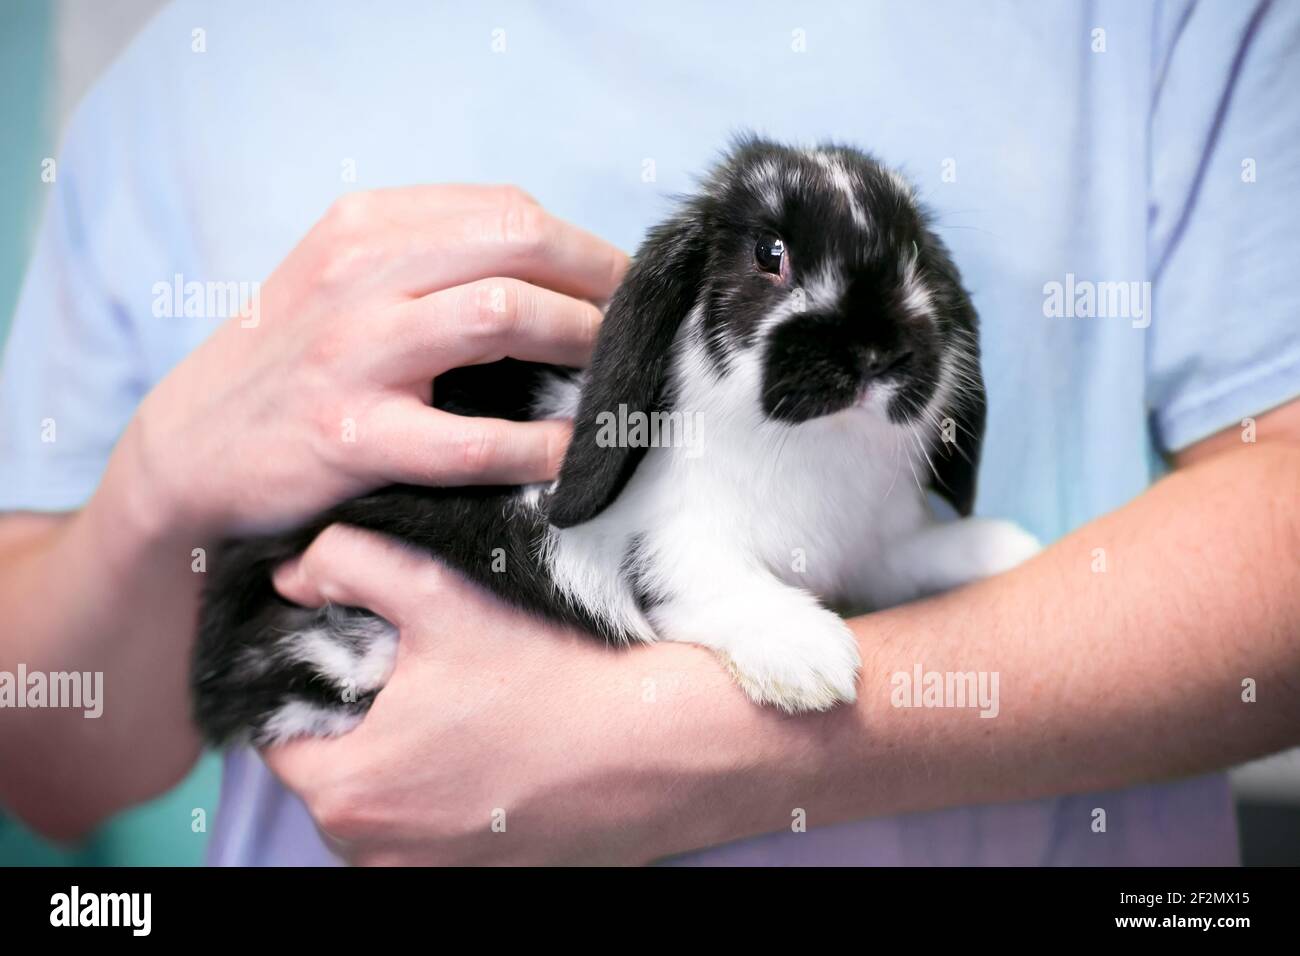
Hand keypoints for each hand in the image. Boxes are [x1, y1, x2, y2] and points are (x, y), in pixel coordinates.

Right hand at [128, 186, 626, 535]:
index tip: (619, 283)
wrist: (191, 450)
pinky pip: (474, 440)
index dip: (582, 245)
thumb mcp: (340, 280)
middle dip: (598, 281)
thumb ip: (426, 257)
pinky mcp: (353, 436)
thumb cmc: (288, 363)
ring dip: (579, 342)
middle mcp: (358, 275)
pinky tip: (569, 450)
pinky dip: (539, 445)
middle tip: (633, 324)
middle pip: (517, 243)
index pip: (504, 209)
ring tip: (611, 372)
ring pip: (501, 316)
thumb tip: (548, 261)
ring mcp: (353, 354)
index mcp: (363, 227)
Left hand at [262, 525, 786, 865]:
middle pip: (331, 771)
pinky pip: (428, 834)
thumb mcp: (440, 597)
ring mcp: (425, 877)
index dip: (312, 683)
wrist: (656, 747)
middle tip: (416, 675)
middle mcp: (373, 854)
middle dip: (359, 722)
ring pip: (379, 804)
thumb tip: (294, 574)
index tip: (358, 653)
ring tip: (461, 712)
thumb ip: (350, 565)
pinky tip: (490, 751)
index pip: (281, 735)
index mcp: (346, 791)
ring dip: (401, 761)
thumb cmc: (550, 681)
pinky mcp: (474, 882)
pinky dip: (444, 795)